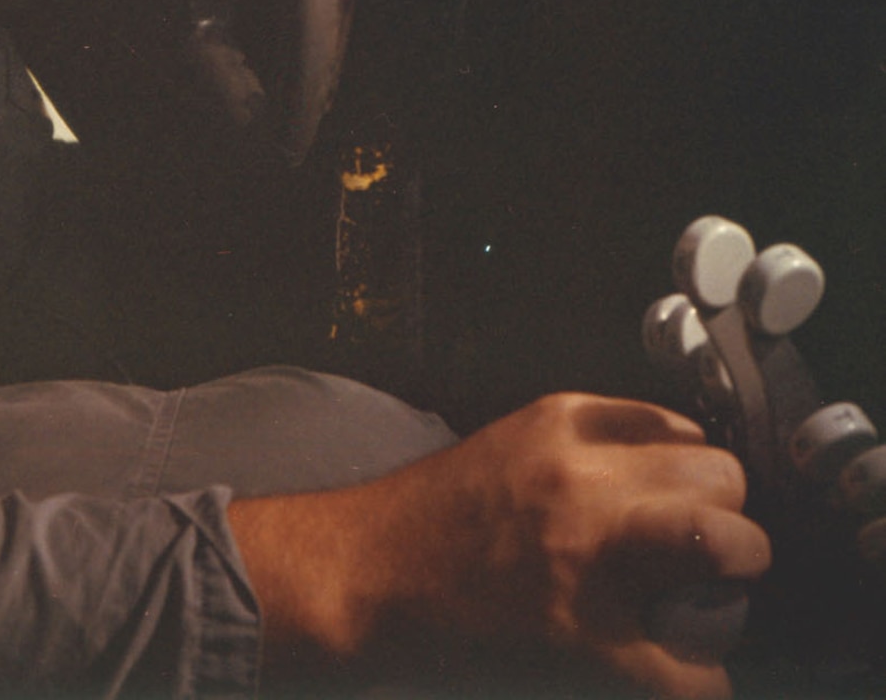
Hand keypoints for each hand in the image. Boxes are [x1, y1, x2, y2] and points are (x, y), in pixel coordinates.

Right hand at [228, 393, 769, 697]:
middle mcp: (581, 478)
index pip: (685, 429)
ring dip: (733, 582)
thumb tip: (674, 485)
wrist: (365, 578)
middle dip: (729, 522)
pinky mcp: (585, 642)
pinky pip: (695, 669)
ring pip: (728, 544)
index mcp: (563, 424)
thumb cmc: (436, 519)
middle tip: (708, 562)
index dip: (696, 476)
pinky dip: (700, 680)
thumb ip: (590, 452)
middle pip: (721, 477)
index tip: (688, 508)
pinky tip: (674, 676)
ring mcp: (586, 559)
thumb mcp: (513, 446)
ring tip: (706, 608)